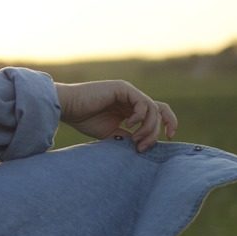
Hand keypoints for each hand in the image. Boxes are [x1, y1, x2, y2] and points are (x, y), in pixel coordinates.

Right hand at [54, 80, 177, 151]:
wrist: (68, 107)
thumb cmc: (84, 119)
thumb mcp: (111, 133)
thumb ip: (128, 136)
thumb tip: (143, 145)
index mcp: (130, 108)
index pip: (156, 114)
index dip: (166, 124)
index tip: (168, 139)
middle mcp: (132, 99)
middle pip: (160, 110)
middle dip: (159, 129)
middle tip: (144, 146)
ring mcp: (129, 92)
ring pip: (153, 109)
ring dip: (148, 128)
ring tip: (135, 139)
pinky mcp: (123, 89)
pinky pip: (143, 102)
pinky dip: (140, 116)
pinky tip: (128, 124)